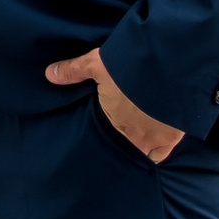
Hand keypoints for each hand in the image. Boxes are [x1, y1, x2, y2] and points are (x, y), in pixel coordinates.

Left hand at [44, 44, 182, 163]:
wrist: (166, 68)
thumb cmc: (128, 66)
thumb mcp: (96, 63)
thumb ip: (73, 71)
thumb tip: (48, 74)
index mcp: (111, 121)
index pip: (101, 139)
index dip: (101, 137)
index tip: (101, 134)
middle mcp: (129, 136)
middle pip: (120, 148)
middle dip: (118, 144)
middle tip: (117, 138)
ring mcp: (151, 140)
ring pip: (139, 154)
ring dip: (136, 148)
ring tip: (135, 142)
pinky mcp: (170, 138)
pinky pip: (160, 155)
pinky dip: (157, 152)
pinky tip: (155, 147)